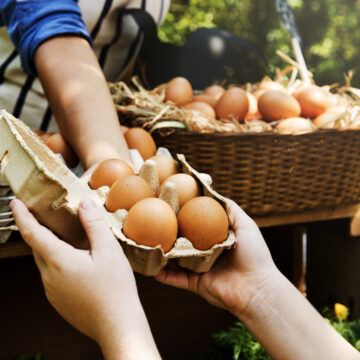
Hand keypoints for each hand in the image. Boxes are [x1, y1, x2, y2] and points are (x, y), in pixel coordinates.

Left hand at [11, 199, 159, 359]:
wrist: (117, 325)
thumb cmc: (114, 289)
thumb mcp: (108, 250)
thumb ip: (94, 224)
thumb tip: (83, 204)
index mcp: (58, 261)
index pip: (32, 233)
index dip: (22, 215)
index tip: (16, 202)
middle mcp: (49, 278)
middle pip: (36, 248)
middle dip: (36, 230)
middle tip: (43, 215)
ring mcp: (53, 292)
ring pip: (45, 262)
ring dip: (49, 247)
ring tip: (65, 237)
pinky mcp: (59, 301)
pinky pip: (52, 276)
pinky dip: (57, 262)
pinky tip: (76, 261)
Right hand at [155, 198, 279, 319]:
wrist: (257, 288)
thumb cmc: (254, 254)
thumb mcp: (246, 225)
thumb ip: (230, 209)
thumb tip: (214, 192)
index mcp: (215, 238)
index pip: (196, 223)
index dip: (184, 214)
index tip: (171, 203)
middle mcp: (205, 251)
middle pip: (183, 239)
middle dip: (169, 232)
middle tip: (152, 221)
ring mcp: (198, 268)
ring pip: (176, 259)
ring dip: (162, 252)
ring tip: (147, 243)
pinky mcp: (195, 283)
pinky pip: (175, 279)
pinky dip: (163, 275)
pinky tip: (150, 266)